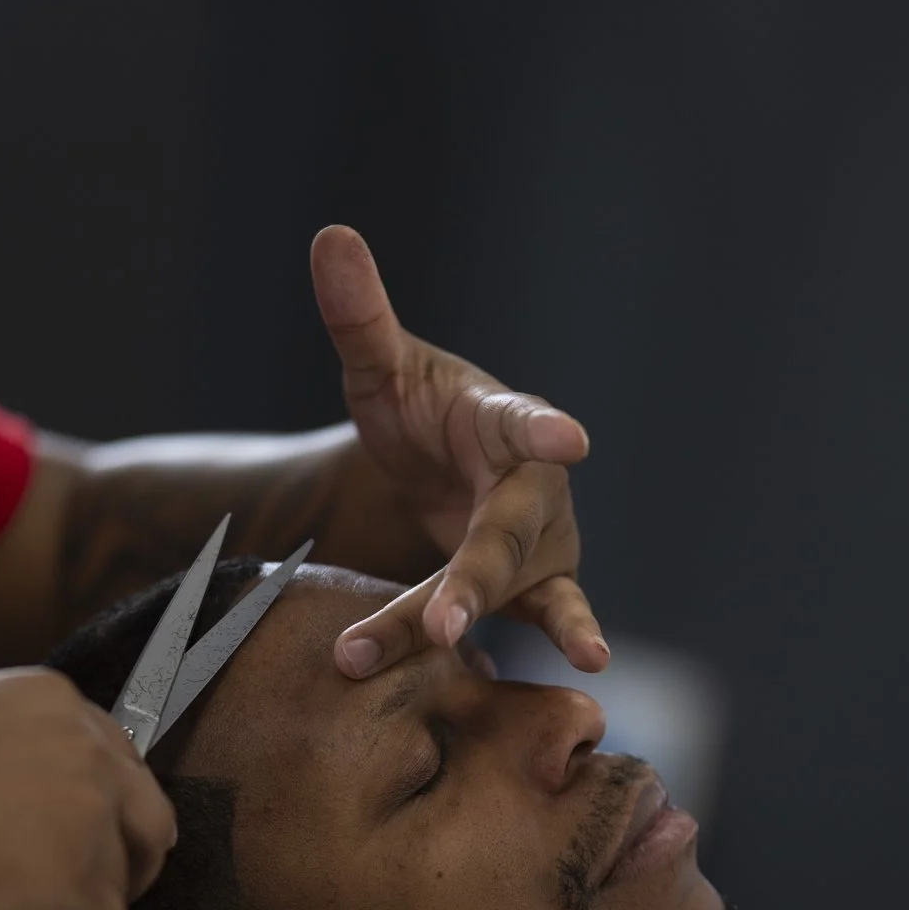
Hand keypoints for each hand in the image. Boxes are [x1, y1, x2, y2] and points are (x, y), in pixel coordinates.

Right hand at [0, 669, 175, 909]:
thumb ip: (13, 754)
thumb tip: (25, 813)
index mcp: (54, 701)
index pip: (118, 760)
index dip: (110, 811)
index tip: (98, 842)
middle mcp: (86, 750)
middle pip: (147, 819)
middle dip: (132, 865)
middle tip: (106, 897)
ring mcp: (87, 817)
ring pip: (124, 886)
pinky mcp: (74, 884)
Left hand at [310, 225, 608, 678]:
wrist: (439, 475)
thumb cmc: (420, 415)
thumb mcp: (381, 371)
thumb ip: (360, 318)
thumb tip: (331, 236)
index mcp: (506, 423)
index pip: (526, 423)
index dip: (545, 431)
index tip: (571, 438)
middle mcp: (538, 488)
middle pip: (507, 535)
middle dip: (475, 577)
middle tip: (445, 617)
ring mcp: (544, 546)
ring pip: (503, 592)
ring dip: (462, 621)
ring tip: (431, 651)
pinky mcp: (537, 593)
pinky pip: (537, 623)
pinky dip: (551, 644)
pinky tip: (577, 673)